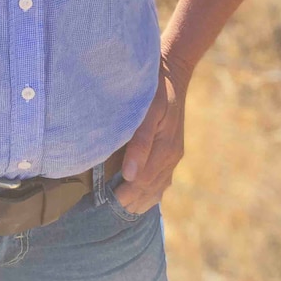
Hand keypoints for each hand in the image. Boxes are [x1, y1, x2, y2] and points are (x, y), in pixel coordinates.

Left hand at [112, 53, 189, 215]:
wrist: (174, 69)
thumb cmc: (155, 88)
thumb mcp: (148, 110)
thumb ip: (139, 141)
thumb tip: (129, 174)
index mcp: (165, 148)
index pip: (143, 182)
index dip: (125, 195)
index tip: (106, 203)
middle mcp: (172, 155)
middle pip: (151, 188)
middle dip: (132, 201)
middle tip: (109, 211)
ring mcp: (174, 153)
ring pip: (159, 186)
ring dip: (142, 199)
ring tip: (124, 208)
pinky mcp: (174, 148)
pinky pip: (165, 177)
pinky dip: (153, 190)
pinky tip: (142, 196)